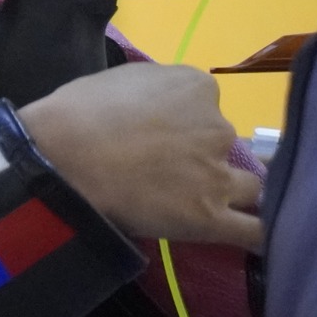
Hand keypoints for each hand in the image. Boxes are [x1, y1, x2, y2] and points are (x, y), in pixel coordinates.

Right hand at [21, 63, 261, 250]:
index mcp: (194, 87)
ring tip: (190, 200)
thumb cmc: (74, 114)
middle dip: (200, 153)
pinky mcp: (210, 218)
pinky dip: (261, 235)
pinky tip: (258, 237)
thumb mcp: (117, 78)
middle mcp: (217, 126)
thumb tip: (163, 107)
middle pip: (224, 142)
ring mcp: (216, 175)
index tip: (155, 130)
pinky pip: (255, 231)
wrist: (55, 160)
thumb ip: (154, 88)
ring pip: (246, 185)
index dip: (181, 119)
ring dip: (225, 190)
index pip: (204, 103)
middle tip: (160, 166)